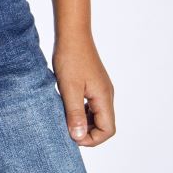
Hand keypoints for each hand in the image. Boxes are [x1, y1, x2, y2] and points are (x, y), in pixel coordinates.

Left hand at [51, 32, 115, 147]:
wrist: (72, 33)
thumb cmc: (70, 58)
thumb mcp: (69, 89)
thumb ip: (75, 114)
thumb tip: (79, 137)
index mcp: (104, 98)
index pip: (107, 130)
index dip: (91, 139)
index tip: (72, 135)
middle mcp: (106, 95)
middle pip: (104, 125)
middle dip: (87, 132)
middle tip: (67, 129)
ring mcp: (101, 89)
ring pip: (97, 116)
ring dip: (83, 122)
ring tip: (65, 118)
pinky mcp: (94, 84)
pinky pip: (91, 105)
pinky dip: (81, 111)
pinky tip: (67, 107)